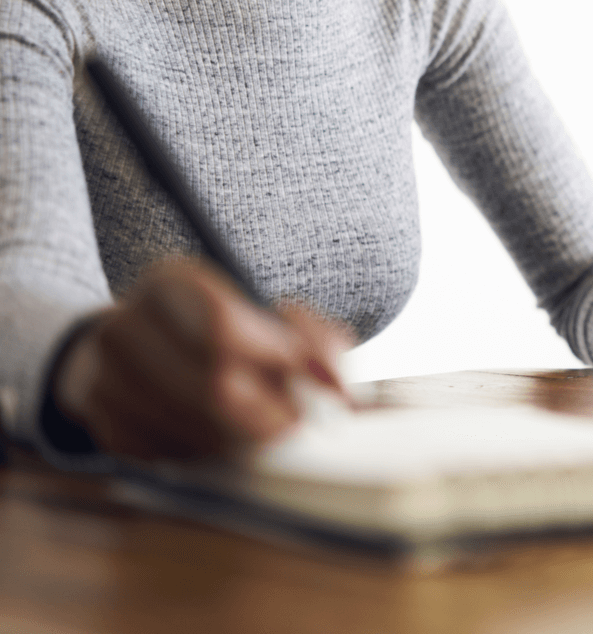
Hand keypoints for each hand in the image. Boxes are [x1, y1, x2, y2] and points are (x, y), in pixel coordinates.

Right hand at [51, 259, 351, 459]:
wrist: (131, 350)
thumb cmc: (214, 327)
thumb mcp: (261, 310)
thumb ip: (310, 335)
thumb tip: (339, 386)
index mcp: (170, 282)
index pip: (223, 323)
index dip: (278, 357)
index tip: (315, 381)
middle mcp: (128, 327)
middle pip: (213, 385)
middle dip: (271, 411)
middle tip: (298, 421)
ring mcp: (108, 380)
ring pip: (197, 429)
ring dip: (243, 438)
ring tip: (260, 425)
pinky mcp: (107, 428)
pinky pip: (174, 457)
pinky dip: (210, 453)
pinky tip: (218, 434)